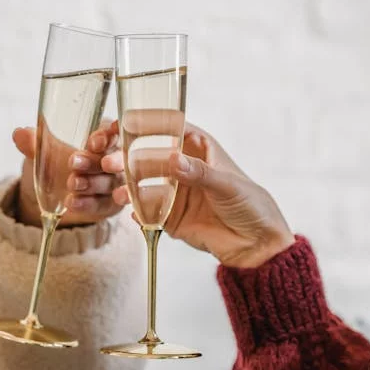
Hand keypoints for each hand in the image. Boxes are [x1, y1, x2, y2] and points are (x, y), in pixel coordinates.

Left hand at [12, 120, 124, 227]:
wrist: (50, 195)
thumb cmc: (54, 162)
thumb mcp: (43, 151)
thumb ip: (34, 142)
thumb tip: (19, 134)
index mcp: (102, 138)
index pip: (112, 134)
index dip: (106, 137)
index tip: (92, 143)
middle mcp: (113, 159)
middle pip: (113, 159)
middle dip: (94, 161)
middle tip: (74, 163)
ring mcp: (114, 183)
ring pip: (110, 183)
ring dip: (91, 183)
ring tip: (72, 184)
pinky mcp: (110, 204)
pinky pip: (103, 204)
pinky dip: (88, 204)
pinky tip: (72, 203)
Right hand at [103, 118, 294, 267]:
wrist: (257, 245)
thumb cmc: (251, 204)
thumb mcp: (226, 184)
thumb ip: (199, 172)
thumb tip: (172, 159)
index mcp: (199, 149)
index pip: (169, 129)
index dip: (147, 125)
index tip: (124, 125)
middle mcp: (183, 168)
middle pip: (149, 156)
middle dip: (129, 159)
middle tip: (112, 163)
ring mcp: (175, 193)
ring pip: (144, 184)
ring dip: (129, 187)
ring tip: (121, 194)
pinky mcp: (170, 218)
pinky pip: (149, 212)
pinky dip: (139, 212)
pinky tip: (135, 214)